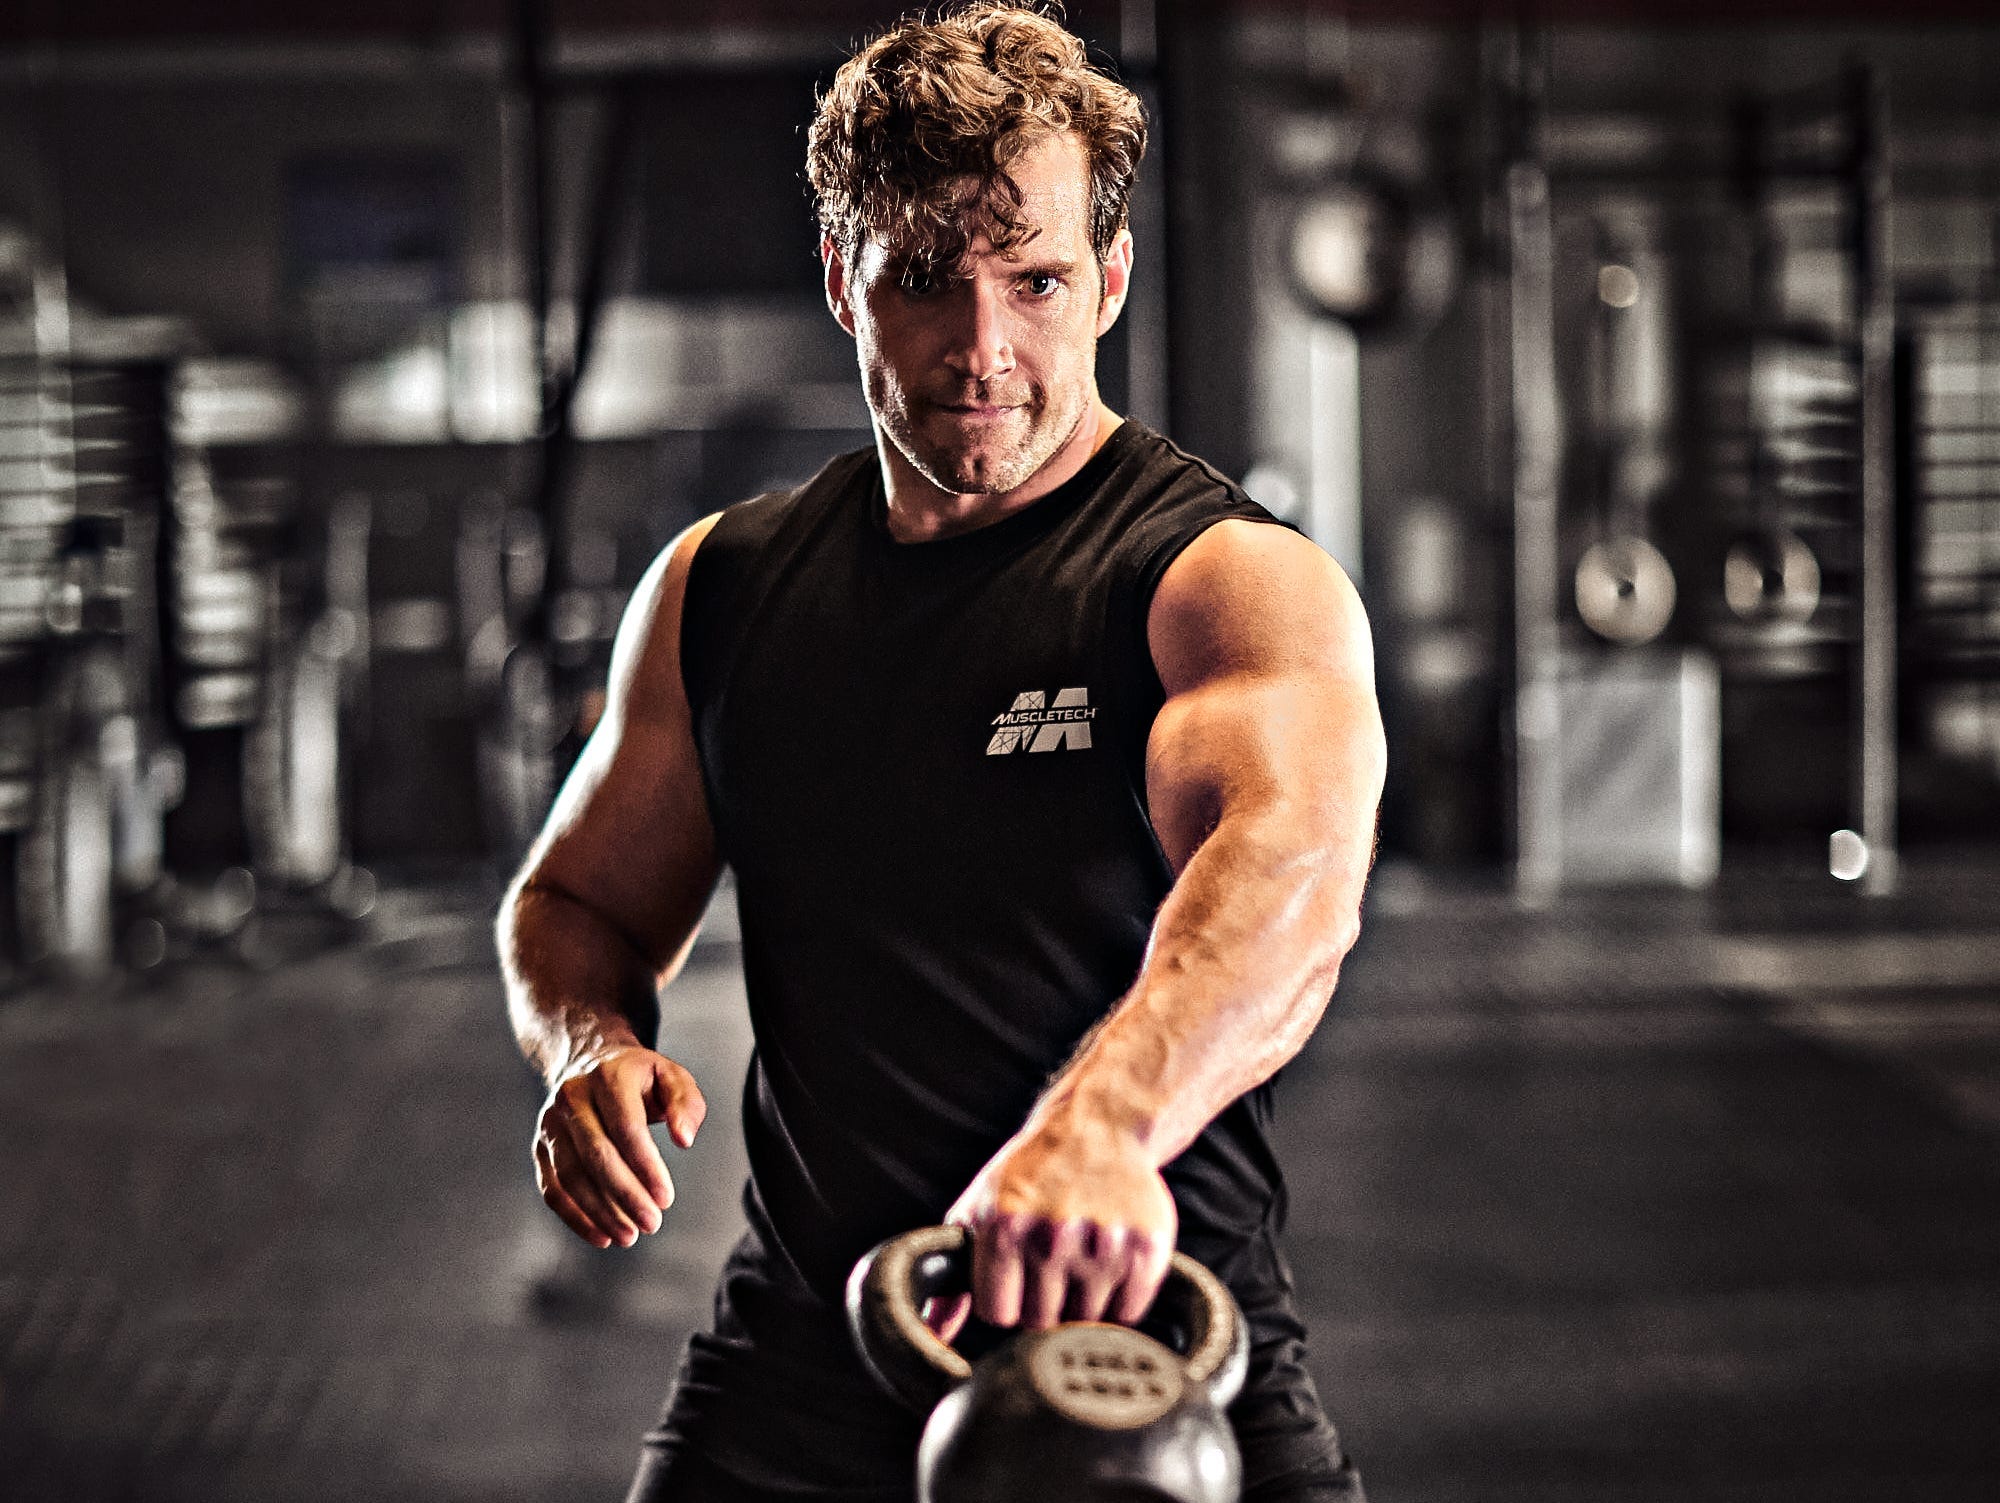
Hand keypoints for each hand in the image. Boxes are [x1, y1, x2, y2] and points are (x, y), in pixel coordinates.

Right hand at [533, 1044, 705, 1248]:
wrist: (588, 1061)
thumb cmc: (638, 1076)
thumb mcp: (671, 1076)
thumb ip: (686, 1104)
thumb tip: (684, 1139)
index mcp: (608, 1076)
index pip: (625, 1127)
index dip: (646, 1166)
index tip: (666, 1198)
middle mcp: (572, 1097)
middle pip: (596, 1154)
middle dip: (625, 1195)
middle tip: (652, 1223)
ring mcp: (551, 1123)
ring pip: (571, 1176)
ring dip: (600, 1212)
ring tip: (630, 1236)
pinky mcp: (541, 1147)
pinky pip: (553, 1188)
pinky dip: (575, 1217)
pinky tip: (602, 1235)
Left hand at [931, 1111, 1176, 1337]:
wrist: (1098, 1125)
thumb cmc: (1030, 1172)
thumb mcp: (978, 1208)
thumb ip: (952, 1274)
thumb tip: (933, 1331)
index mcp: (1004, 1226)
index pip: (998, 1314)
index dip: (1006, 1300)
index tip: (1016, 1276)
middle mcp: (1053, 1236)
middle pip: (1042, 1321)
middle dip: (1043, 1301)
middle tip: (1052, 1263)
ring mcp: (1103, 1243)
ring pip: (1085, 1322)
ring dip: (1082, 1300)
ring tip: (1081, 1257)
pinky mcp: (1147, 1248)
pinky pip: (1128, 1313)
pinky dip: (1120, 1299)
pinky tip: (1110, 1261)